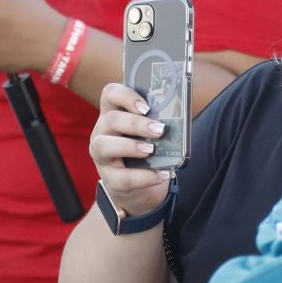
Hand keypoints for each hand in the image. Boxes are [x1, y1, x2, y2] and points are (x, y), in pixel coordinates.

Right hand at [90, 81, 172, 217]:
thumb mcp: (150, 134)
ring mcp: (102, 156)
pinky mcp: (109, 179)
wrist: (140, 188)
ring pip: (104, 146)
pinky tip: (161, 174)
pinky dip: (144, 177)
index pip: (110, 94)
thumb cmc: (146, 151)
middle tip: (159, 129)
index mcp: (113, 114)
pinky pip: (122, 178)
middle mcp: (102, 132)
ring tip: (151, 150)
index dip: (126, 96)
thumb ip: (159, 122)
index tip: (147, 106)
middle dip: (136, 123)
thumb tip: (179, 116)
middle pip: (110, 119)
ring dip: (130, 146)